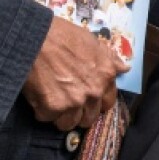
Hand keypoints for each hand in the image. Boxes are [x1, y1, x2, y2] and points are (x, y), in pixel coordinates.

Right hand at [22, 16, 129, 130]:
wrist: (34, 36)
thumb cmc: (62, 35)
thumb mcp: (92, 41)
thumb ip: (109, 58)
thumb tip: (124, 68)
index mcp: (105, 77)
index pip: (107, 104)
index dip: (95, 103)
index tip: (86, 101)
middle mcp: (93, 92)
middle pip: (88, 118)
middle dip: (78, 113)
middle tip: (66, 104)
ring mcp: (73, 101)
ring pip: (68, 124)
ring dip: (60, 116)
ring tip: (52, 104)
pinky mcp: (52, 107)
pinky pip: (47, 118)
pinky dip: (41, 111)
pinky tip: (38, 98)